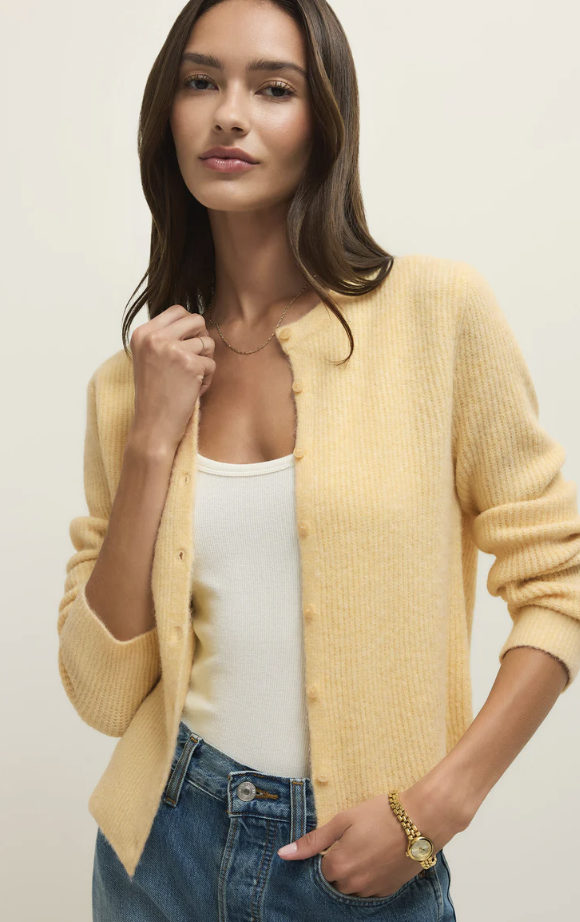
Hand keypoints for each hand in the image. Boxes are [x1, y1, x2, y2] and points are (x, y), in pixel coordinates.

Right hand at [129, 304, 215, 452]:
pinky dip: (207, 379)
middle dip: (202, 339)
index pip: (177, 310)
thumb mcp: (149, 358)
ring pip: (207, 342)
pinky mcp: (189, 364)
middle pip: (196, 320)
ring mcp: (171, 349)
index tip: (187, 345)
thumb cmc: (154, 395)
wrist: (153, 426)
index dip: (189, 327)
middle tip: (195, 360)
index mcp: (142, 333)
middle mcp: (154, 337)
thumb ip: (164, 337)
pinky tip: (193, 391)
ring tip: (191, 379)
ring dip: (205, 362)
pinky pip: (211, 364)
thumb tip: (194, 319)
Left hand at [276, 779, 464, 898]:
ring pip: (351, 888)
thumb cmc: (380, 815)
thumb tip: (284, 854)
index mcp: (336, 867)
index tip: (331, 843)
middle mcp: (352, 885)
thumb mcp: (342, 820)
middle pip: (333, 882)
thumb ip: (313, 840)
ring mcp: (371, 891)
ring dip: (352, 873)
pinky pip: (369, 890)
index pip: (316, 872)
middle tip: (348, 844)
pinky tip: (376, 857)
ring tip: (364, 849)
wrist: (421, 821)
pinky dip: (367, 877)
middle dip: (336, 867)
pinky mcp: (387, 891)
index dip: (322, 856)